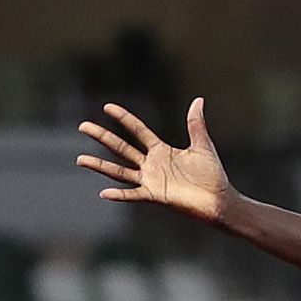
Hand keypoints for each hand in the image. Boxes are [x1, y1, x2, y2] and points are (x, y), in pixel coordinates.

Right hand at [79, 99, 229, 221]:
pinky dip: (120, 195)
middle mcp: (152, 165)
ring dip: (100, 165)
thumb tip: (198, 99)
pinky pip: (134, 195)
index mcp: (161, 150)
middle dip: (102, 137)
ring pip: (120, 171)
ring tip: (79, 159)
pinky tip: (104, 193)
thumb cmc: (213, 176)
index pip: (137, 130)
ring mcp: (151, 181)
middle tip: (82, 126)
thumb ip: (196, 124)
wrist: (221, 201)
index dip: (123, 118)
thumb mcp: (202, 145)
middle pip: (121, 147)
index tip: (107, 106)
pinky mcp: (156, 196)